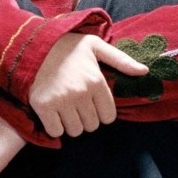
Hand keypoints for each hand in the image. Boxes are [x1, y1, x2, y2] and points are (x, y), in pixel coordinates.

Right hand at [27, 32, 148, 137]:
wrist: (32, 45)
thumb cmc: (67, 47)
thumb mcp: (96, 46)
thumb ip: (121, 60)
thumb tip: (145, 71)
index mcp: (96, 81)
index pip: (108, 117)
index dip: (101, 113)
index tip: (91, 103)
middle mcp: (81, 93)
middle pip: (92, 126)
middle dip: (86, 118)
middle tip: (76, 105)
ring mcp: (61, 101)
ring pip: (75, 131)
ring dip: (71, 124)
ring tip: (65, 108)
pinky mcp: (43, 106)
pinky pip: (56, 132)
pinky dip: (55, 126)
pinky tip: (53, 113)